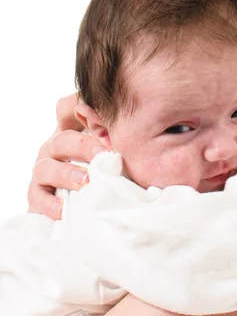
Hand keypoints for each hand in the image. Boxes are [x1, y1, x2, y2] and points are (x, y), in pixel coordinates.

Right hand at [27, 94, 106, 219]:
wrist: (85, 204)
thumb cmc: (106, 168)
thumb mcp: (111, 148)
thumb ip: (112, 135)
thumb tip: (122, 127)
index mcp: (70, 129)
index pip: (67, 108)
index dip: (79, 107)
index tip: (102, 116)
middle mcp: (54, 147)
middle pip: (62, 139)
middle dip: (83, 146)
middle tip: (105, 155)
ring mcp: (43, 170)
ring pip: (45, 167)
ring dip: (66, 173)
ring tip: (86, 181)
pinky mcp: (37, 195)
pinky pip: (36, 196)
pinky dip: (48, 203)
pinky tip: (63, 208)